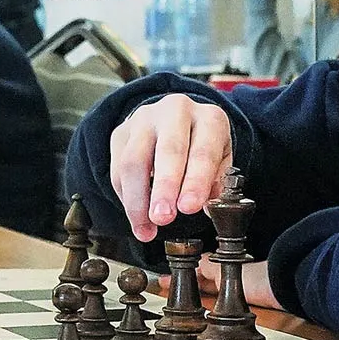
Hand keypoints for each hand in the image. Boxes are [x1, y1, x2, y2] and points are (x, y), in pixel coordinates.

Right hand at [107, 94, 232, 242]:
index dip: (195, 181)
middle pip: (167, 150)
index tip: (190, 207)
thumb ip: (217, 183)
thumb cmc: (201, 145)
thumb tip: (208, 208)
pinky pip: (118, 168)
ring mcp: (144, 120)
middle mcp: (175, 112)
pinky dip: (126, 198)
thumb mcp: (220, 160)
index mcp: (208, 118)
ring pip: (134, 161)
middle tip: (162, 218)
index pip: (202, 151)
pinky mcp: (121, 133)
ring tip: (145, 228)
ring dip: (138, 200)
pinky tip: (137, 217)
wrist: (174, 123)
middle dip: (164, 188)